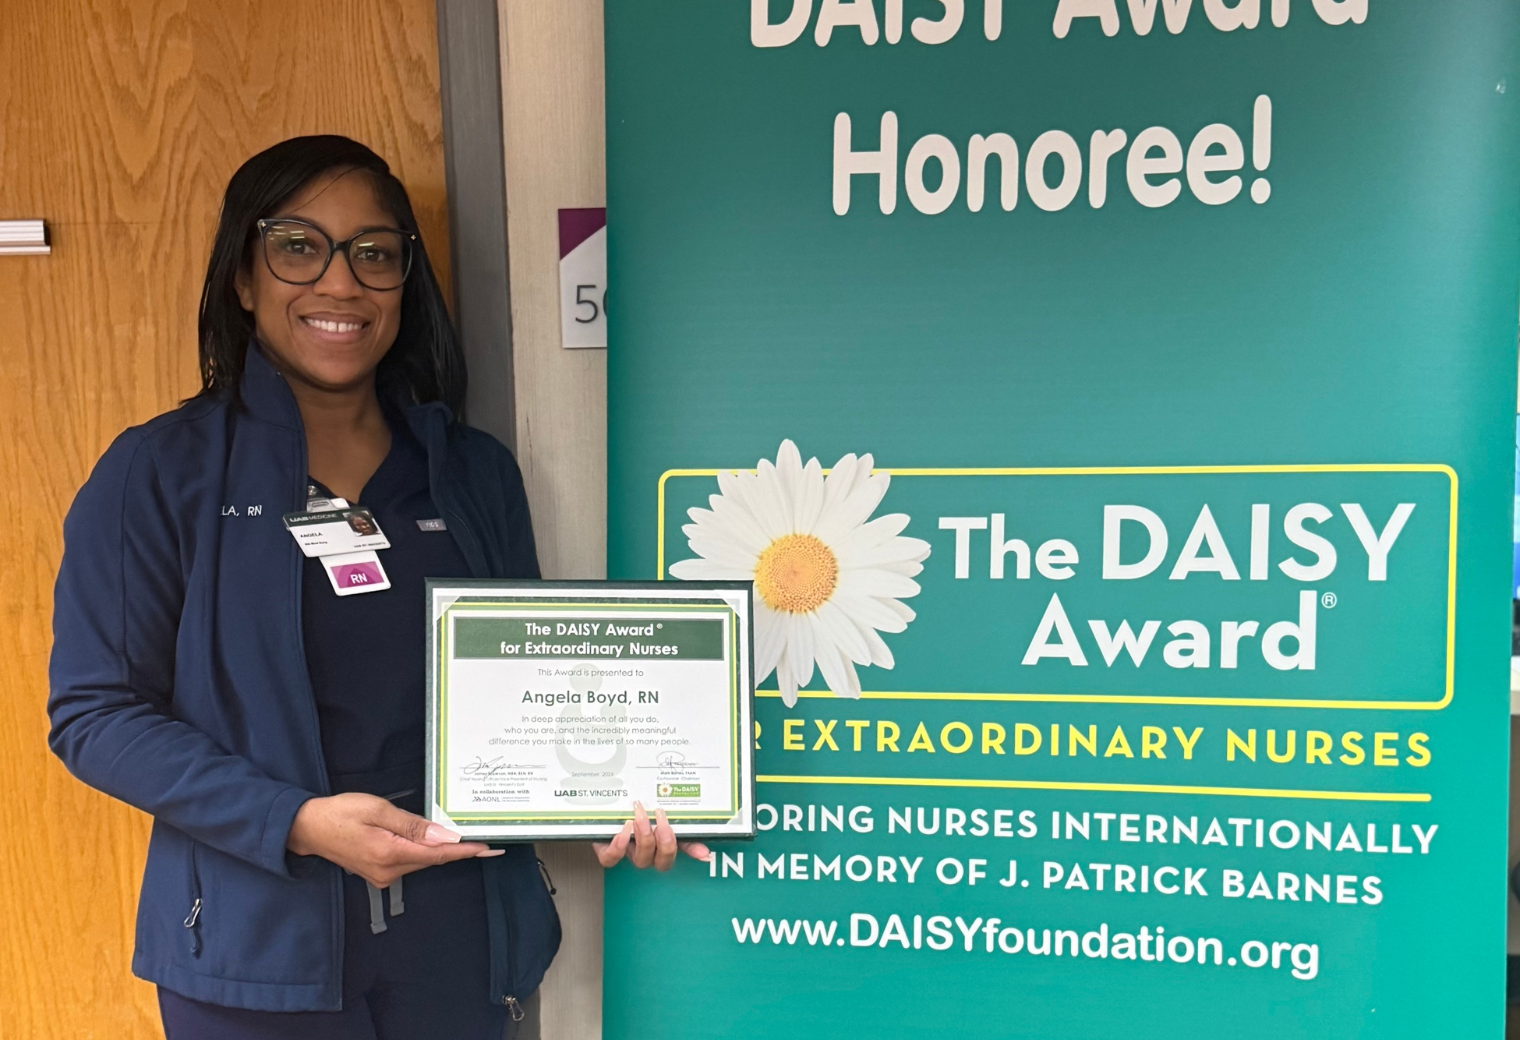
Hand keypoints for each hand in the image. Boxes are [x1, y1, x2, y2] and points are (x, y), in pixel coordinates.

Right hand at [287, 792, 501, 886]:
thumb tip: (443, 834)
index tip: (489, 849)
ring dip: (439, 850)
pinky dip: (422, 851)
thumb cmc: (340, 813)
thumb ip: (412, 824)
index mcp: (390, 853)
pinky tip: (429, 841)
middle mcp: (388, 871)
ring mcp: (382, 875)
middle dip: (458, 849)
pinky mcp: (377, 873)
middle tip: (484, 840)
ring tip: (462, 838)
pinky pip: (408, 862)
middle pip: (432, 859)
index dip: (466, 851)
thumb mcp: (378, 810)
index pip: (438, 854)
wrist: (307, 828)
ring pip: (420, 861)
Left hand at [593, 802, 710, 870]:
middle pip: (661, 862)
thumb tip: (702, 837)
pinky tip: (623, 831)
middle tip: (661, 817)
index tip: (703, 852)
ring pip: (641, 860)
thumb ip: (677, 821)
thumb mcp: (655, 809)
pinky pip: (612, 858)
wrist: (601, 804)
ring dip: (643, 838)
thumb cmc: (631, 807)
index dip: (692, 852)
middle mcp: (645, 852)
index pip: (682, 849)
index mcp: (660, 842)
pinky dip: (618, 847)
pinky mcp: (606, 851)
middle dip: (664, 842)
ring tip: (640, 817)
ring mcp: (627, 853)